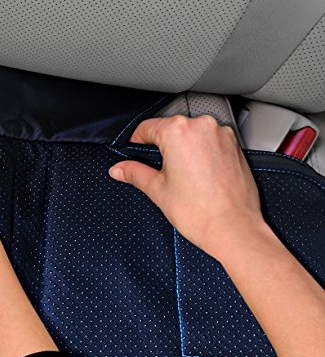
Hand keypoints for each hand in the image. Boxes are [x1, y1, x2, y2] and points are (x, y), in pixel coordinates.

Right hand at [109, 115, 264, 257]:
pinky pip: (210, 142)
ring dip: (182, 149)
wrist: (234, 229)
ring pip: (191, 135)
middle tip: (157, 171)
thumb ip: (135, 173)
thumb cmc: (201, 212)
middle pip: (170, 129)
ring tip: (181, 176)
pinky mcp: (235, 146)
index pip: (146, 127)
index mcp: (178, 131)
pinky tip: (199, 176)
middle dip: (161, 148)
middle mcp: (202, 127)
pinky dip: (201, 153)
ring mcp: (221, 135)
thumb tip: (119, 169)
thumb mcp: (158, 190)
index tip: (134, 154)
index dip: (136, 143)